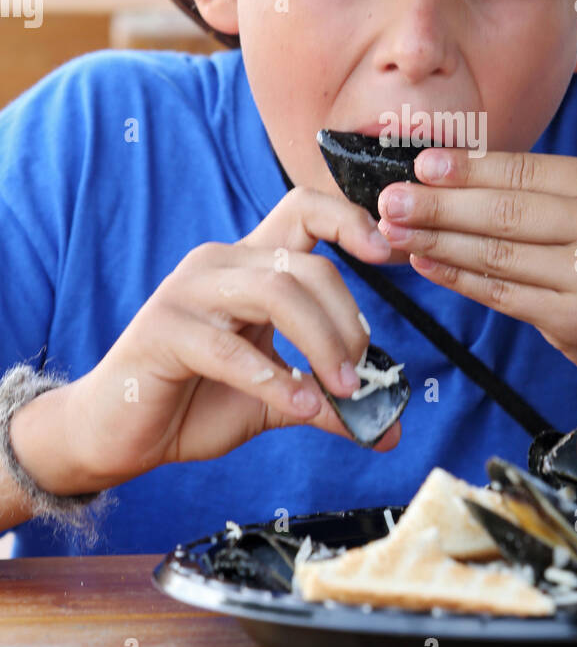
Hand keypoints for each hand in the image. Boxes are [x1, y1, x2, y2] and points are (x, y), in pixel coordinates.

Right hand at [70, 188, 399, 487]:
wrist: (118, 436)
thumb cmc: (197, 402)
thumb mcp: (278, 400)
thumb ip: (328, 402)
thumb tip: (387, 428)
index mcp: (250, 265)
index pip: (302, 210)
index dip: (348, 219)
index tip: (388, 252)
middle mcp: (219, 264)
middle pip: (305, 265)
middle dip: (346, 322)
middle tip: (360, 376)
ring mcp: (188, 293)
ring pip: (275, 292)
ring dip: (321, 343)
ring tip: (340, 391)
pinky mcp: (163, 331)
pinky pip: (230, 348)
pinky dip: (274, 379)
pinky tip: (300, 407)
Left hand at [376, 149, 576, 394]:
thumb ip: (539, 190)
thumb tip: (453, 170)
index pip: (525, 172)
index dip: (468, 169)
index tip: (421, 165)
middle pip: (505, 212)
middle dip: (439, 204)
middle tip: (391, 199)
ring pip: (497, 254)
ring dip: (437, 240)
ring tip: (395, 229)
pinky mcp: (573, 319)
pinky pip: (500, 292)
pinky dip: (457, 276)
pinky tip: (426, 262)